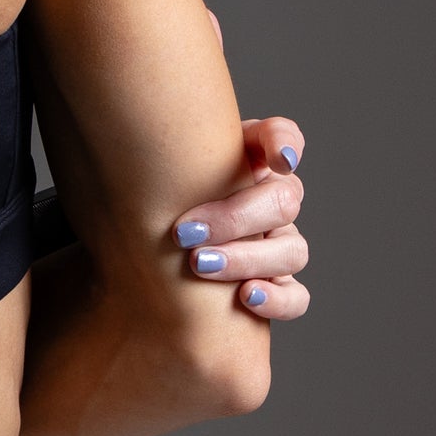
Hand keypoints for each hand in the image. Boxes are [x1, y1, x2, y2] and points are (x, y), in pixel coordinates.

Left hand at [173, 108, 309, 320]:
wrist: (140, 249)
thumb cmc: (153, 201)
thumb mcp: (152, 169)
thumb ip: (163, 145)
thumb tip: (199, 147)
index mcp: (252, 162)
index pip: (280, 136)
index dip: (283, 142)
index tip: (275, 158)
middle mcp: (274, 201)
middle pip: (282, 201)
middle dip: (233, 217)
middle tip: (183, 233)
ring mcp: (281, 245)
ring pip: (292, 250)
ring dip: (247, 258)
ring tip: (200, 264)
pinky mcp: (280, 287)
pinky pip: (296, 298)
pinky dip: (277, 299)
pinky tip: (246, 297)